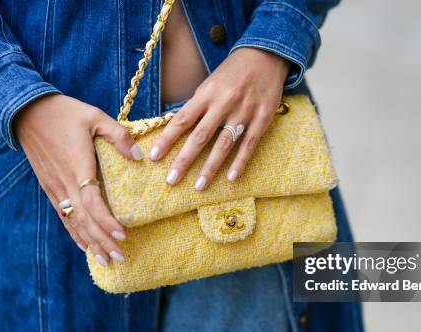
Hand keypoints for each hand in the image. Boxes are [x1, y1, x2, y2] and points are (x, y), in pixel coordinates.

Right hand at [15, 94, 142, 265]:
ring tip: (106, 260)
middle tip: (120, 258)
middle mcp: (64, 183)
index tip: (123, 235)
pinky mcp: (49, 188)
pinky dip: (74, 233)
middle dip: (102, 241)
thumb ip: (119, 136)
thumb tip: (140, 156)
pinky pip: (63, 216)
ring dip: (90, 242)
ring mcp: (54, 188)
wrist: (26, 111)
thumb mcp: (95, 116)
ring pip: (73, 222)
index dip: (107, 221)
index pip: (93, 203)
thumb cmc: (64, 112)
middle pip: (84, 220)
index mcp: (77, 167)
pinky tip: (85, 246)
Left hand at [150, 48, 290, 189]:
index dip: (167, 140)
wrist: (266, 55)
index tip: (154, 158)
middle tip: (171, 180)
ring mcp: (244, 111)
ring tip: (199, 186)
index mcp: (206, 93)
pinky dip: (240, 162)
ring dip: (210, 167)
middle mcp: (223, 103)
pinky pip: (249, 144)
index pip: (181, 120)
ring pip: (224, 144)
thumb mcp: (210, 83)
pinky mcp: (262, 118)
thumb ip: (197, 106)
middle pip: (200, 136)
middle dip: (184, 160)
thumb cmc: (232, 73)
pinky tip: (231, 178)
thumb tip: (176, 129)